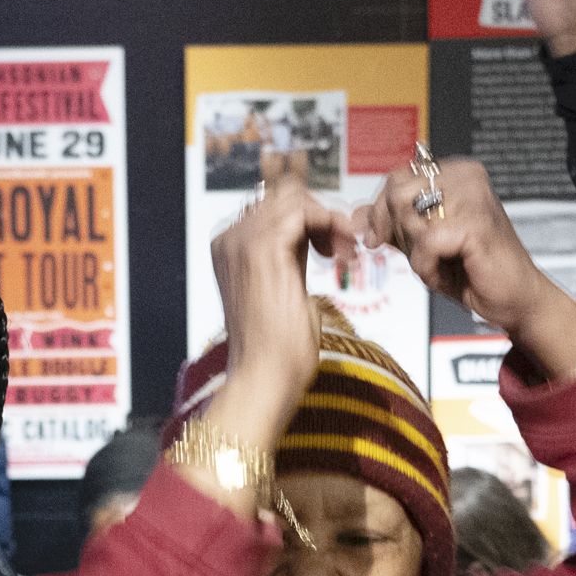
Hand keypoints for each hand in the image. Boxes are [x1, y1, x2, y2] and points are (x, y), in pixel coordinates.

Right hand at [191, 152, 343, 493]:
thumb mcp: (286, 290)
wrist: (264, 379)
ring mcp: (242, 240)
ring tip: (346, 254)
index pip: (274, 207)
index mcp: (230, 248)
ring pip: (296, 200)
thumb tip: (317, 235)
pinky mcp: (262, 248)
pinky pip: (303, 211)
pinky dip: (330, 225)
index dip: (311, 219)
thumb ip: (293, 258)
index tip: (335, 249)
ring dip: (330, 222)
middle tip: (345, 250)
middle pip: (285, 197)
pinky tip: (341, 254)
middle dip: (323, 218)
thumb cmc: (277, 349)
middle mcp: (230, 238)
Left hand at [362, 153, 575, 385]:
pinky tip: (445, 272)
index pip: (396, 177)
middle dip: (395, 231)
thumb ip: (392, 225)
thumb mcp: (422, 244)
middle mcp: (466, 177)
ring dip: (414, 251)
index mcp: (456, 173)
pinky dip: (427, 266)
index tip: (376, 237)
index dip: (379, 210)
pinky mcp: (476, 224)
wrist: (514, 299)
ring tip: (438, 263)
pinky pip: (425, 243)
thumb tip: (356, 216)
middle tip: (417, 255)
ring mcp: (473, 198)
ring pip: (408, 217)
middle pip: (397, 193)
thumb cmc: (473, 270)